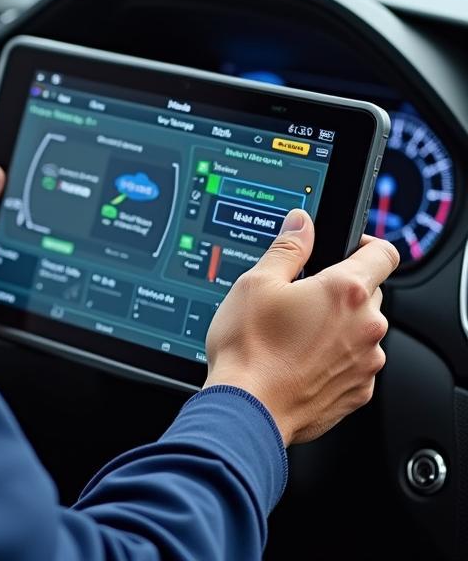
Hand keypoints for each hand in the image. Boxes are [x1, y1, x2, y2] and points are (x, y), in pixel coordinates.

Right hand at [204, 209, 399, 446]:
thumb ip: (288, 247)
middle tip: (301, 295)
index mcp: (346, 291)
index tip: (347, 247)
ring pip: (361, 330)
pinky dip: (334, 358)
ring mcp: (366, 363)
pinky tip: (298, 359)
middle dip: (341, 289)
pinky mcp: (358, 392)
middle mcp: (367, 326)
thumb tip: (302, 223)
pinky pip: (354, 363)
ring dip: (338, 326)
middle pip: (370, 292)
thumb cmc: (249, 346)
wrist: (248, 409)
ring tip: (293, 332)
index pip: (383, 253)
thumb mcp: (258, 282)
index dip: (366, 244)